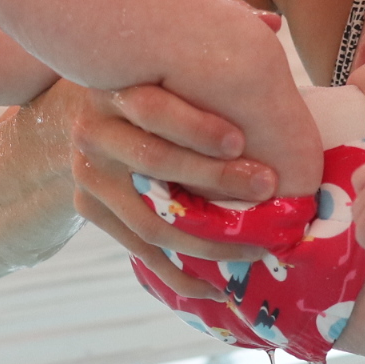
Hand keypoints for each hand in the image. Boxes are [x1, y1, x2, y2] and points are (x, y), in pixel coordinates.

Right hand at [67, 79, 281, 301]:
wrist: (96, 114)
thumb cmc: (154, 89)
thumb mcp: (165, 75)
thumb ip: (199, 85)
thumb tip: (274, 108)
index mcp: (115, 88)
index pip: (152, 109)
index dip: (195, 127)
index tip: (239, 141)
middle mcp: (93, 133)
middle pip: (156, 163)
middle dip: (216, 178)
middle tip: (265, 188)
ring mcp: (90, 177)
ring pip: (150, 220)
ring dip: (208, 240)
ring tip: (255, 249)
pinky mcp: (92, 210)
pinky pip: (140, 252)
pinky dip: (179, 274)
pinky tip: (215, 288)